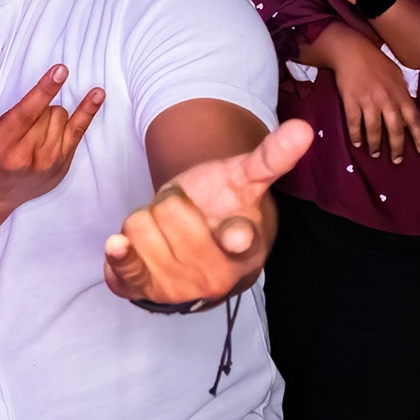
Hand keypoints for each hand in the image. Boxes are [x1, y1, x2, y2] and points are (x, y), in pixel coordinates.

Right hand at [0, 63, 104, 213]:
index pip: (27, 113)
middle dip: (40, 107)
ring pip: (62, 118)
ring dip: (51, 114)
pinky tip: (97, 94)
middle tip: (24, 120)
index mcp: (0, 145)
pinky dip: (88, 111)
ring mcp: (47, 164)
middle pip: (48, 112)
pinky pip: (79, 131)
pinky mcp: (61, 166)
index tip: (61, 70)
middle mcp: (25, 157)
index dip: (45, 90)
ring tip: (34, 127)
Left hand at [104, 119, 313, 304]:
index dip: (234, 235)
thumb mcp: (246, 181)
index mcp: (246, 248)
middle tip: (184, 213)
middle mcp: (214, 275)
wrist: (195, 251)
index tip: (235, 234)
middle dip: (170, 202)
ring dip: (146, 219)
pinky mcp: (146, 291)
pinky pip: (124, 266)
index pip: (239, 237)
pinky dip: (118, 254)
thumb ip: (271, 158)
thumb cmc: (222, 207)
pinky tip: (116, 244)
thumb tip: (302, 128)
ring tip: (165, 232)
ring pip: (138, 224)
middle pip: (168, 210)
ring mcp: (179, 286)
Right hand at [325, 26, 419, 161]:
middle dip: (397, 147)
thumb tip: (409, 111)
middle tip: (397, 160)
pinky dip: (355, 135)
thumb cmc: (376, 62)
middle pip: (394, 129)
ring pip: (373, 129)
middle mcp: (386, 99)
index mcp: (400, 93)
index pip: (414, 119)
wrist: (352, 51)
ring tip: (375, 154)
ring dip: (374, 144)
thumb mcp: (396, 75)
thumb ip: (403, 94)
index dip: (419, 136)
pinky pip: (354, 123)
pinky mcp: (351, 101)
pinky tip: (357, 143)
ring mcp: (368, 101)